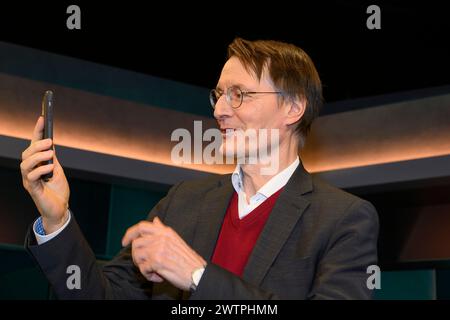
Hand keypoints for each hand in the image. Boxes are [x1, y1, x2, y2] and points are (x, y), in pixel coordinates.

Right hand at [20, 116, 69, 232]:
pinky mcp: (33, 190)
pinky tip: (50, 169)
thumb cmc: (57, 190)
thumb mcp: (57, 170)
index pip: (34, 144)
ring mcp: (30, 180)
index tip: (42, 117)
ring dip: (38, 156)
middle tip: (50, 142)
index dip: (37, 131)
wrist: (60, 209)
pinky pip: (31, 177)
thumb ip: (52, 158)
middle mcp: (30, 171)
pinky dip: (40, 170)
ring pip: (25, 163)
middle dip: (37, 145)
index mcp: (37, 164)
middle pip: (26, 152)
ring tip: (51, 154)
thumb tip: (50, 142)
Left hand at [122, 217, 205, 290]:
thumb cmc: (187, 258)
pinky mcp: (157, 262)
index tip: (124, 241)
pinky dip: (148, 275)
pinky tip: (157, 276)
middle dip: (135, 255)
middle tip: (142, 262)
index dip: (130, 233)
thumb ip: (162, 230)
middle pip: (136, 243)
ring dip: (142, 265)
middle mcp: (161, 238)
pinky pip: (143, 269)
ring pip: (137, 256)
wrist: (197, 272)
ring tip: (152, 270)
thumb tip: (155, 221)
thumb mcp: (175, 239)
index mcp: (165, 232)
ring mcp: (158, 249)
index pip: (142, 226)